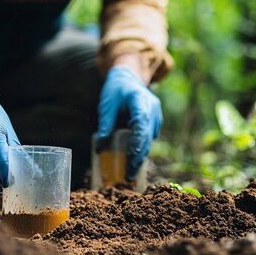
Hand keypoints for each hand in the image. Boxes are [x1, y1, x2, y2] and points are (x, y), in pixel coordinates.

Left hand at [97, 66, 162, 180]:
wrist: (128, 79)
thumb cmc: (115, 90)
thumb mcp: (106, 105)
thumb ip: (105, 124)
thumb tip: (100, 149)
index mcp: (140, 100)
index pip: (141, 123)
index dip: (138, 142)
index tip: (132, 158)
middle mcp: (152, 108)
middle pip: (147, 136)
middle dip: (138, 157)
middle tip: (128, 175)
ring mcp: (156, 115)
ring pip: (149, 140)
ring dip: (141, 157)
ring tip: (130, 174)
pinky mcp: (154, 122)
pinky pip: (149, 138)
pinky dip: (142, 150)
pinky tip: (133, 163)